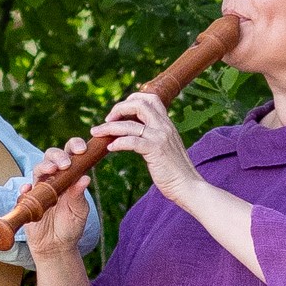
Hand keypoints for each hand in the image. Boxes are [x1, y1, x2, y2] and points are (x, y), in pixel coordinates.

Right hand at [21, 139, 92, 260]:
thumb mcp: (79, 211)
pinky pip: (24, 191)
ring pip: (38, 169)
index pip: (70, 154)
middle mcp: (54, 178)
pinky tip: (28, 190)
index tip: (82, 150)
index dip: (74, 146)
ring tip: (51, 171)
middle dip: (57, 155)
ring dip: (44, 167)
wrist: (56, 246)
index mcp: (70, 176)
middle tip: (65, 164)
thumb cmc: (71, 226)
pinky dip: (25, 189)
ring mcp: (40, 188)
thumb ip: (79, 195)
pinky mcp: (28, 200)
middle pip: (51, 156)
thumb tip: (85, 178)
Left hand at [93, 92, 201, 207]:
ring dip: (109, 127)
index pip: (150, 98)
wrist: (188, 187)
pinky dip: (118, 142)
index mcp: (166, 123)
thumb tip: (136, 132)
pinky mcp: (156, 151)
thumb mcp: (166, 146)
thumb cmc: (174, 171)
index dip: (131, 100)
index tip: (118, 112)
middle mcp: (164, 126)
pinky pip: (132, 141)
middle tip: (107, 120)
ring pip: (130, 124)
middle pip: (139, 103)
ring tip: (96, 133)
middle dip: (118, 108)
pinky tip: (110, 147)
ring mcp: (161, 137)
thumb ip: (154, 136)